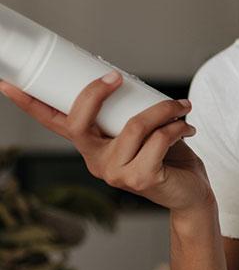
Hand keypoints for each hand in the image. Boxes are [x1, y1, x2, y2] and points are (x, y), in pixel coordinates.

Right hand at [0, 73, 214, 214]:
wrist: (191, 193)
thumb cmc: (168, 158)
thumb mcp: (141, 131)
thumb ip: (128, 113)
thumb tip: (123, 78)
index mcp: (91, 146)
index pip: (54, 123)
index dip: (31, 103)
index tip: (9, 82)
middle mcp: (96, 161)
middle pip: (78, 123)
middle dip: (94, 93)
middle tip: (116, 76)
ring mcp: (115, 173)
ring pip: (133, 126)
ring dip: (163, 110)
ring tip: (181, 106)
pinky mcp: (141, 179)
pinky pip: (157, 140)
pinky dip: (176, 127)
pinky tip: (186, 126)